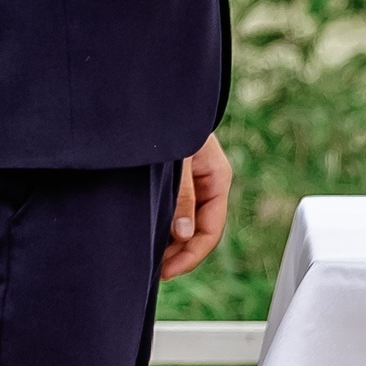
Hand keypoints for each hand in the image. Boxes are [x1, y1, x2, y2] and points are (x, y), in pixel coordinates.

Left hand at [160, 133, 231, 279]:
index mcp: (218, 177)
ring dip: (170, 242)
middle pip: (200, 231)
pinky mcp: (179, 181)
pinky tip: (148, 235)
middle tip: (153, 270)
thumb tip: (184, 233)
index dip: (190, 256)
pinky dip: (165, 227)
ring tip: (147, 255)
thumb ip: (182, 195)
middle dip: (179, 254)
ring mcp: (195, 183)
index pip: (211, 230)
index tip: (166, 272)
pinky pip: (177, 212)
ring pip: (188, 224)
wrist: (155, 93)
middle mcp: (209, 183)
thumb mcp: (178, 159)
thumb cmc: (167, 119)